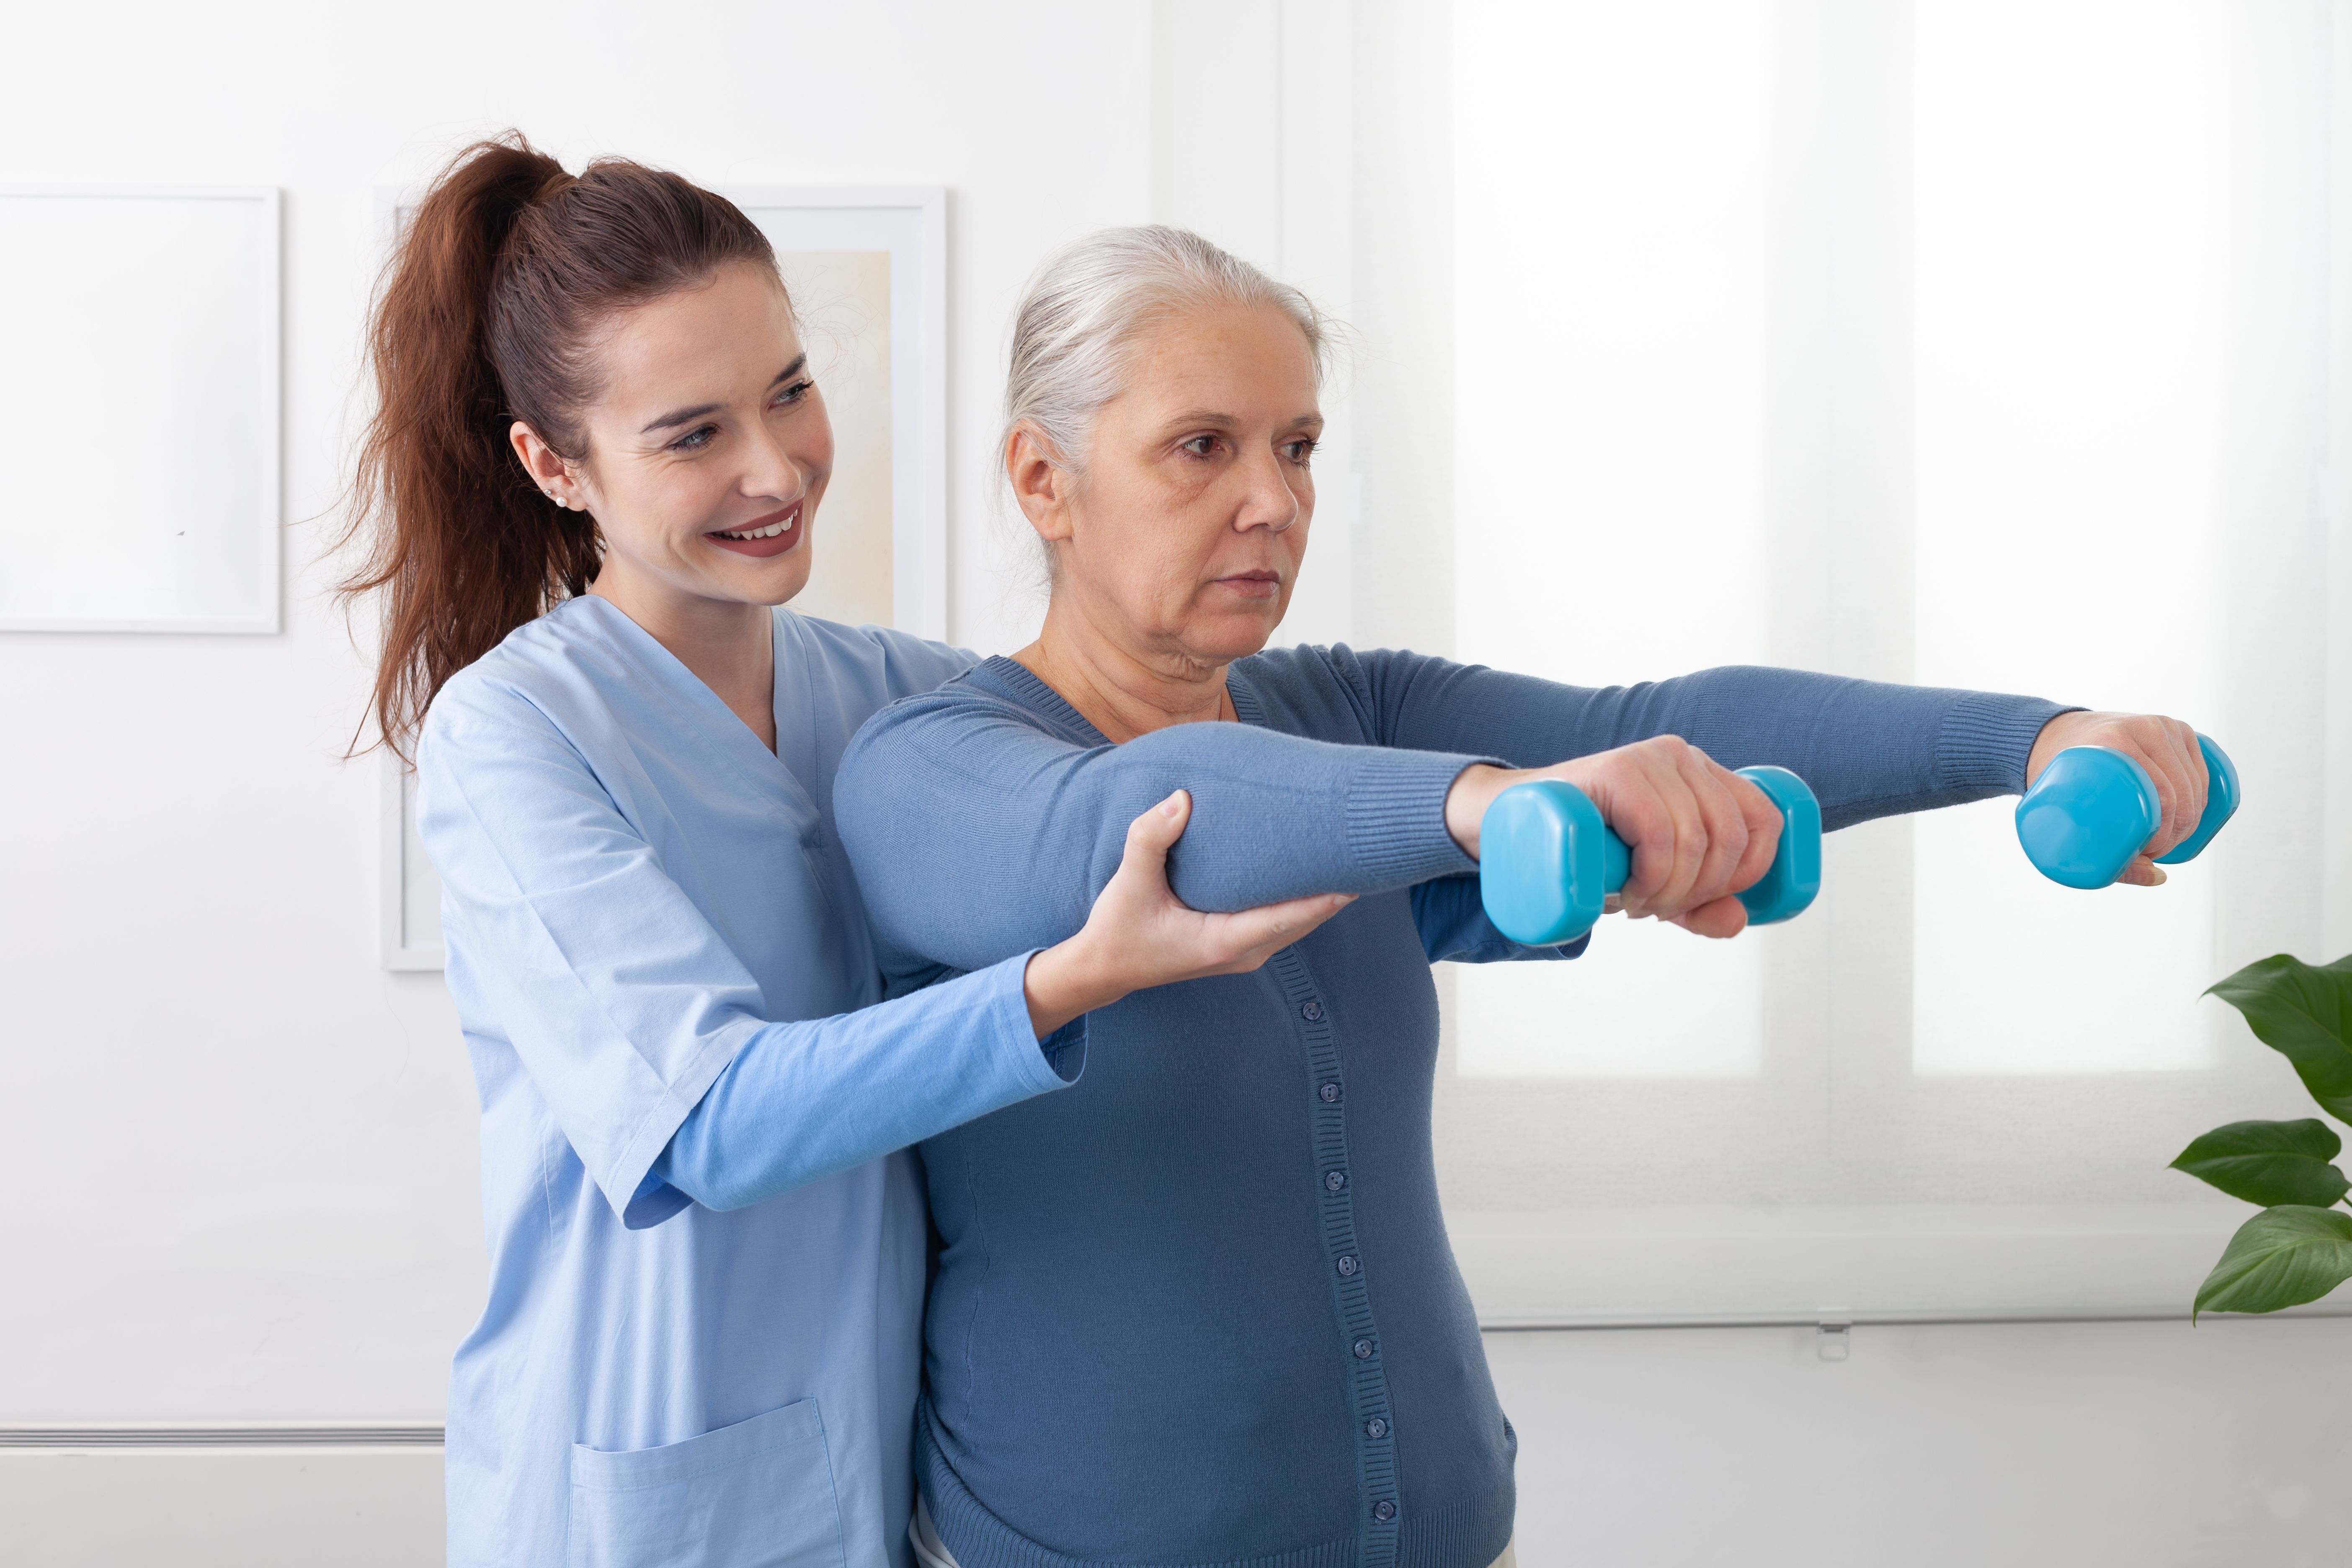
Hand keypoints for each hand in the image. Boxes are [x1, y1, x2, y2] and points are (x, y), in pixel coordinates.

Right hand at [1022, 790, 1354, 1036]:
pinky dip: (1304, 901)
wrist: (1105, 968)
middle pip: (1305, 920)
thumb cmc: (1118, 928)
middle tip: (1363, 849)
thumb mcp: (1128, 883)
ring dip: (1323, 895)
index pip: (1287, 917)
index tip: (1356, 873)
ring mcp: (1244, 954)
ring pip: (1299, 923)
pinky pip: (1285, 923)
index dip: (1324, 896)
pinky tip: (1315, 874)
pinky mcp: (1239, 947)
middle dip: (1334, 889)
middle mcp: (1243, 953)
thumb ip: (1151, 838)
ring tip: (1350, 856)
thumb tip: (1182, 798)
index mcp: (1223, 941)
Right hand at [1444, 736, 1780, 938]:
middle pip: (1730, 837)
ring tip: (1635, 904)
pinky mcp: (1617, 770)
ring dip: (1669, 892)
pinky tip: (1628, 893)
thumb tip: (1738, 920)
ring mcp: (1650, 758)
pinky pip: (1658, 832)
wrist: (1512, 820)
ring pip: (1695, 839)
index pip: (1765, 819)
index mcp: (1705, 775)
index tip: (1708, 901)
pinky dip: (1651, 877)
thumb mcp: (1651, 879)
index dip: (1750, 873)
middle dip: (1699, 892)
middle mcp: (1684, 757)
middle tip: (1657, 909)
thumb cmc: (1586, 847)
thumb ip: (1698, 902)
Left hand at [2025, 710, 2207, 886]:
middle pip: (2182, 792)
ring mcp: (2163, 724)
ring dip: (2191, 817)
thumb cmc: (2057, 775)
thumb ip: (2105, 852)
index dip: (2165, 834)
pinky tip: (2190, 814)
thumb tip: (2157, 877)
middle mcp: (2143, 727)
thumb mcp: (2064, 809)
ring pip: (2196, 782)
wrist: (2054, 735)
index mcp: (2114, 739)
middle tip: (2156, 851)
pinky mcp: (2176, 729)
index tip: (2149, 853)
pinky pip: (2201, 769)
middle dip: (2178, 831)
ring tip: (2168, 836)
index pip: (2163, 796)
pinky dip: (2201, 796)